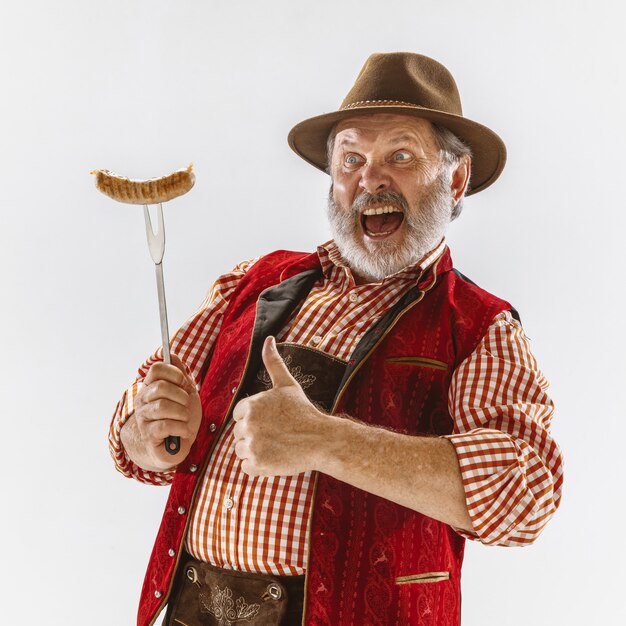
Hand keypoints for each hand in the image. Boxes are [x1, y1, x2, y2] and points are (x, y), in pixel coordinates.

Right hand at [133, 353, 201, 469]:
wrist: (178, 445)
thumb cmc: (181, 416)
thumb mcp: (185, 391)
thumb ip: (178, 373)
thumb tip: (169, 353)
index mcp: (150, 387)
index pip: (156, 369)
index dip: (174, 373)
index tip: (184, 383)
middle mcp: (142, 401)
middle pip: (160, 387)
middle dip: (181, 396)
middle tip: (186, 405)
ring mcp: (143, 419)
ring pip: (163, 407)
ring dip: (182, 413)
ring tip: (184, 419)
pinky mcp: (148, 436)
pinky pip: (165, 426)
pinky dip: (181, 428)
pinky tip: (183, 431)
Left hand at [232, 336, 326, 475]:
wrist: (321, 439)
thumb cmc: (303, 411)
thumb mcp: (287, 384)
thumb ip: (273, 362)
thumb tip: (269, 339)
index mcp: (249, 405)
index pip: (239, 415)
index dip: (255, 419)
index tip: (272, 421)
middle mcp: (247, 425)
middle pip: (239, 434)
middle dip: (255, 435)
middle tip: (277, 434)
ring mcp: (251, 445)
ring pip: (241, 451)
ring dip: (255, 451)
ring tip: (276, 445)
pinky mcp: (256, 464)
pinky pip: (246, 467)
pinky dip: (258, 466)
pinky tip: (274, 457)